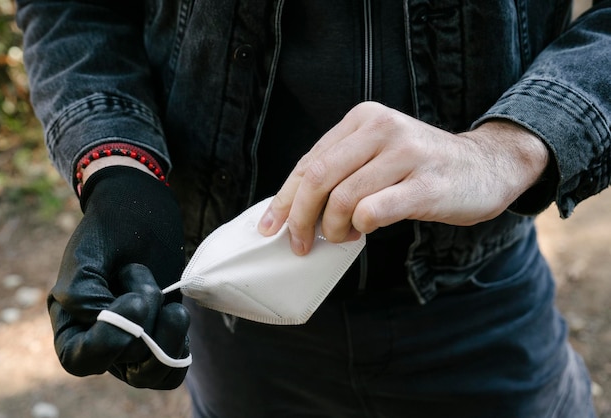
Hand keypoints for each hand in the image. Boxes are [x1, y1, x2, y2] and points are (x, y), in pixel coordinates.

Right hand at [48, 165, 189, 388]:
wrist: (144, 209)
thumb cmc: (110, 227)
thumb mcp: (87, 253)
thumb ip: (83, 292)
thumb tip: (102, 325)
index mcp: (71, 322)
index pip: (79, 360)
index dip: (108, 340)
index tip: (134, 300)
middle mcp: (102, 339)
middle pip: (124, 361)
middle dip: (143, 316)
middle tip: (141, 273)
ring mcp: (135, 341)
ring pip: (151, 373)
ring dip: (168, 335)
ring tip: (165, 298)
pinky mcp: (162, 335)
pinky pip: (173, 367)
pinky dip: (180, 346)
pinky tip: (176, 314)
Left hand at [258, 101, 547, 254]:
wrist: (485, 166)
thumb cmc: (421, 167)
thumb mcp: (378, 154)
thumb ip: (341, 170)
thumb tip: (293, 208)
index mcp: (363, 119)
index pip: (309, 161)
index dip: (285, 198)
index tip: (271, 227)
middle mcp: (382, 128)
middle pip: (318, 178)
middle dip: (300, 218)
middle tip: (300, 244)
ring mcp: (406, 154)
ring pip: (343, 198)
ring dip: (332, 228)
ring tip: (341, 237)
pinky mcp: (427, 184)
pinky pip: (375, 210)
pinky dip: (361, 227)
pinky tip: (365, 231)